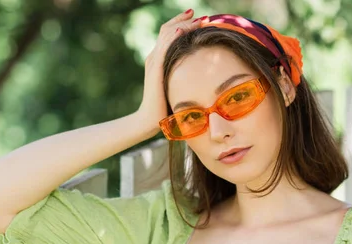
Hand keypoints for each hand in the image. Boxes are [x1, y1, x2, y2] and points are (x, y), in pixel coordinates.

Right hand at [137, 9, 203, 129]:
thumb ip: (183, 75)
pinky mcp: (155, 70)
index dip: (183, 24)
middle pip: (168, 29)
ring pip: (167, 34)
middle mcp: (154, 57)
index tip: (199, 19)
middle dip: (185, 20)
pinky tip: (182, 31)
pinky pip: (164, 48)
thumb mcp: (176, 86)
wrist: (149, 119)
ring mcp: (153, 62)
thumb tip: (200, 73)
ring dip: (184, 25)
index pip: (169, 34)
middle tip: (202, 16)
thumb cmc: (165, 107)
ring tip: (198, 20)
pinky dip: (173, 37)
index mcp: (158, 60)